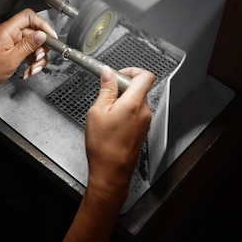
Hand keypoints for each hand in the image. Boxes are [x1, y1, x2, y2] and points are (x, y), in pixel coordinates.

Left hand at [0, 8, 56, 88]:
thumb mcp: (12, 59)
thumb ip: (29, 45)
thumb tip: (42, 35)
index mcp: (7, 30)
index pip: (29, 16)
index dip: (42, 25)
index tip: (50, 36)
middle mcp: (9, 33)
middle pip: (33, 33)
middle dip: (40, 48)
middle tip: (40, 59)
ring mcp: (10, 42)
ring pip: (32, 45)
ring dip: (36, 59)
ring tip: (33, 70)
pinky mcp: (10, 50)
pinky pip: (26, 52)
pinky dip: (30, 62)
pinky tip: (28, 71)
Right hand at [85, 65, 154, 206]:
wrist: (111, 171)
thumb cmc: (104, 147)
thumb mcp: (97, 111)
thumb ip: (105, 89)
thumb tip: (107, 72)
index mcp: (134, 103)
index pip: (144, 75)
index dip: (130, 70)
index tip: (116, 75)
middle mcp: (144, 111)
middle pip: (139, 87)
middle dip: (122, 87)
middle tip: (105, 94)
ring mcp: (145, 121)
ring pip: (136, 100)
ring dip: (122, 100)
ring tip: (106, 112)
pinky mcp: (142, 129)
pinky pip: (135, 112)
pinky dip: (124, 111)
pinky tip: (111, 122)